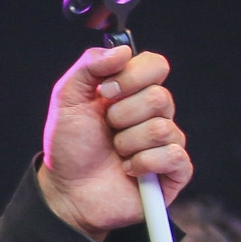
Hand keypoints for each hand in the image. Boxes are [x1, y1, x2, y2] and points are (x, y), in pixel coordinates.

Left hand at [38, 44, 189, 236]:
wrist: (67, 191)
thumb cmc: (69, 146)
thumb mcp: (67, 99)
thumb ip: (89, 66)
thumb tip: (122, 50)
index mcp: (132, 92)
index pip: (156, 65)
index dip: (132, 76)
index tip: (106, 91)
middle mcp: (153, 113)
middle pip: (160, 97)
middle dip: (122, 115)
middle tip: (106, 128)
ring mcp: (165, 142)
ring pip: (161, 128)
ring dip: (127, 142)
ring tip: (114, 152)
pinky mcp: (173, 171)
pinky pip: (173, 156)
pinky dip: (142, 163)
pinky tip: (128, 170)